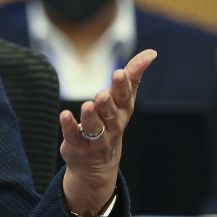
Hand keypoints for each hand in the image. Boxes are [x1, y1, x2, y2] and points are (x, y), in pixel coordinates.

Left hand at [60, 49, 156, 216]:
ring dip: (90, 116)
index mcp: (122, 112)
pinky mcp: (77, 145)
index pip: (125, 98)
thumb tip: (151, 52)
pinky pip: (74, 135)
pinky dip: (69, 125)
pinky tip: (65, 114)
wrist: (98, 164)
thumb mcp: (123, 101)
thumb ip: (133, 75)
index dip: (123, 86)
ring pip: (94, 127)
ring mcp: (95, 138)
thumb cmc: (111, 122)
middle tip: (102, 94)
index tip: (120, 72)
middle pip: (110, 113)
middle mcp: (111, 126)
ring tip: (87, 105)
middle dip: (107, 103)